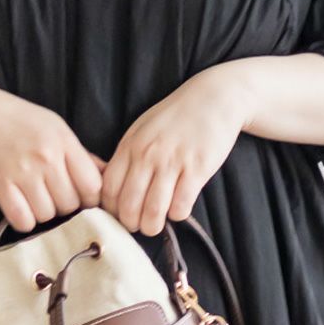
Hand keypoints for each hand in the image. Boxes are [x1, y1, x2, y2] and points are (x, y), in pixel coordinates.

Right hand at [0, 86, 104, 233]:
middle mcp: (46, 157)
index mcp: (64, 142)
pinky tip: (22, 207)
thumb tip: (107, 175)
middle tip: (54, 196)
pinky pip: (22, 220)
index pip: (93, 185)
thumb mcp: (56, 128)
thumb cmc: (21, 120)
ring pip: (47, 214)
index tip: (82, 196)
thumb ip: (81, 154)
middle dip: (66, 206)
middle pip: (71, 204)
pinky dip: (24, 219)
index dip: (91, 197)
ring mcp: (22, 172)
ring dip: (44, 212)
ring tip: (36, 198)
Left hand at [99, 68, 245, 235]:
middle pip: (128, 205)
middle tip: (138, 225)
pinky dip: (177, 215)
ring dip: (152, 226)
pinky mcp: (198, 169)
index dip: (111, 210)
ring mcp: (173, 162)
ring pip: (153, 211)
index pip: (109, 189)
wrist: (213, 98)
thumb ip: (126, 156)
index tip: (119, 215)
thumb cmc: (175, 117)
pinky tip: (179, 208)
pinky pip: (181, 206)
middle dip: (131, 224)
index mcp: (130, 146)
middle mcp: (148, 155)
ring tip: (155, 225)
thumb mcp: (141, 130)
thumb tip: (110, 187)